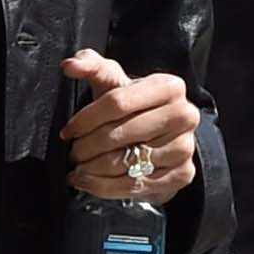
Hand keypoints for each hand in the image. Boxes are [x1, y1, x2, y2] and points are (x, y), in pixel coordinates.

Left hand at [61, 49, 199, 199]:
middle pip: (120, 135)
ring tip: (79, 168)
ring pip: (126, 164)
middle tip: (73, 152)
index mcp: (169, 86)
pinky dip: (105, 188)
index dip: (86, 119)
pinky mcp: (182, 174)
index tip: (68, 130)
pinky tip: (90, 183)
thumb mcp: (113, 82)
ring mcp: (185, 147)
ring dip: (93, 170)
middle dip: (88, 146)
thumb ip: (91, 66)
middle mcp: (184, 115)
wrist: (160, 136)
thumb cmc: (132, 107)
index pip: (117, 103)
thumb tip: (69, 65)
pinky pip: (135, 186)